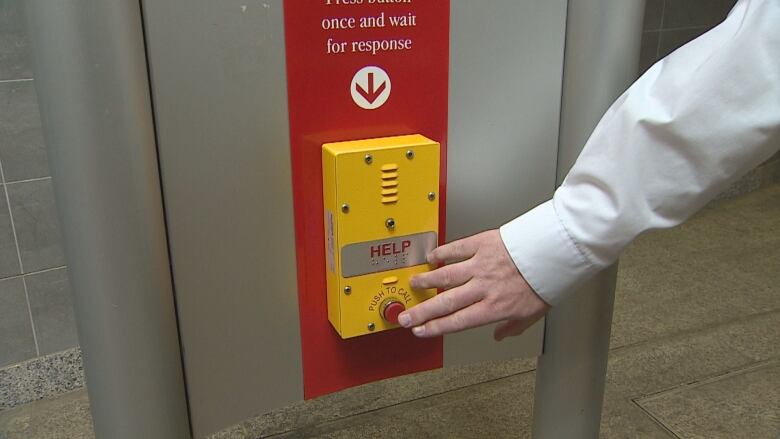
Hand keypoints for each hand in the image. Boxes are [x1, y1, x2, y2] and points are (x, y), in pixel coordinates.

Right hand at [398, 229, 550, 339]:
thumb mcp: (535, 312)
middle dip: (421, 311)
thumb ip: (514, 326)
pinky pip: (456, 249)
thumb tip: (500, 335)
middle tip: (405, 316)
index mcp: (495, 307)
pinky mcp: (482, 244)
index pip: (458, 322)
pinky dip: (442, 253)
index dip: (436, 328)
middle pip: (445, 302)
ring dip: (427, 280)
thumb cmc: (548, 280)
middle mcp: (483, 287)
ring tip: (413, 283)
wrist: (556, 251)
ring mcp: (480, 265)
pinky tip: (432, 256)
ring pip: (446, 275)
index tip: (421, 331)